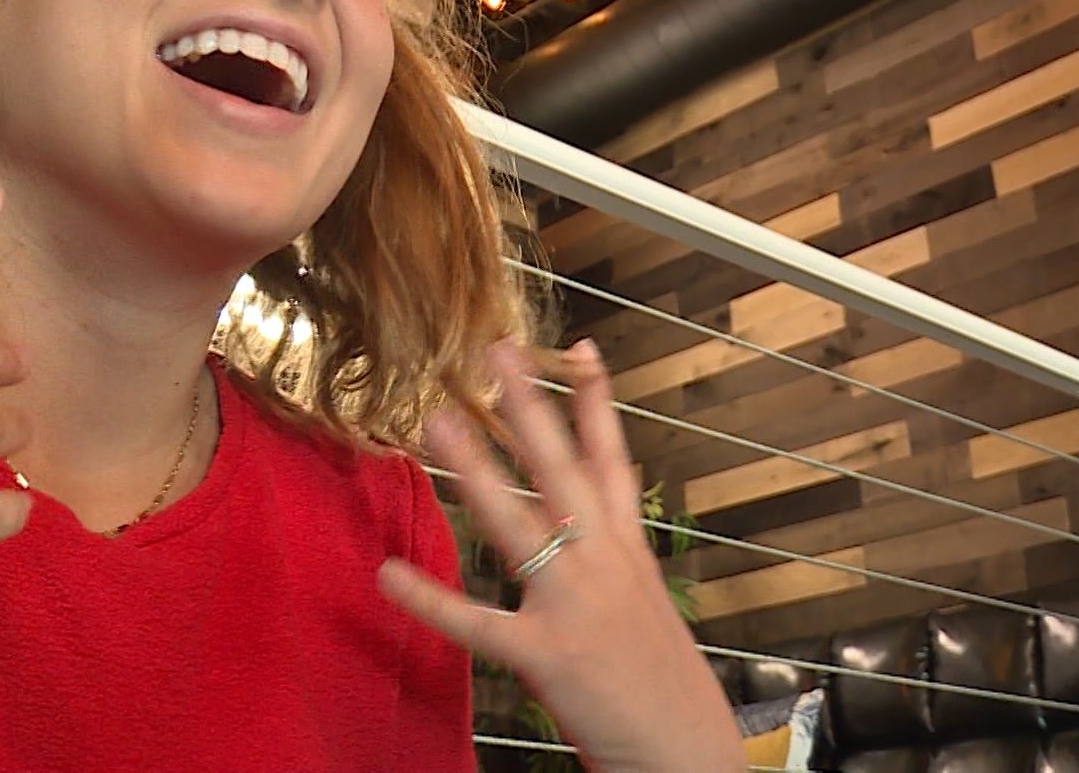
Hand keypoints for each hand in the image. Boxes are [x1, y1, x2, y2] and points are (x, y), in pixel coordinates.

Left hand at [380, 342, 743, 772]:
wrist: (689, 754)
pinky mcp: (546, 654)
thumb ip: (612, 566)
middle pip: (562, 469)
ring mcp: (574, 604)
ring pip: (518, 522)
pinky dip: (431, 599)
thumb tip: (585, 536)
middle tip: (493, 353)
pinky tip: (389, 574)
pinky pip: (477, 622)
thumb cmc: (664, 686)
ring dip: (475, 469)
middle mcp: (604, 563)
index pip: (611, 460)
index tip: (579, 346)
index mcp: (628, 552)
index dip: (595, 401)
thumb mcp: (647, 608)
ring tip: (438, 421)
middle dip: (527, 407)